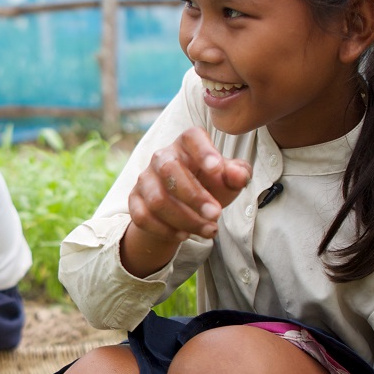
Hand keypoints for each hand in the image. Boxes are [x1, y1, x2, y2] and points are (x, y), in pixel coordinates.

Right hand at [120, 128, 250, 276]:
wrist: (184, 207)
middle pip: (169, 170)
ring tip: (209, 231)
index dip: (204, 151)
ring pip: (157, 200)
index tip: (217, 169)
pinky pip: (143, 217)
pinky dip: (165, 230)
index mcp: (188, 144)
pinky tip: (184, 235)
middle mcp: (162, 157)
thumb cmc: (210, 185)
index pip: (192, 137)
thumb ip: (237, 175)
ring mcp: (145, 178)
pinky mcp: (134, 200)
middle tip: (216, 215)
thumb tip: (238, 175)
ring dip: (185, 219)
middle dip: (194, 196)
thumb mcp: (228, 181)